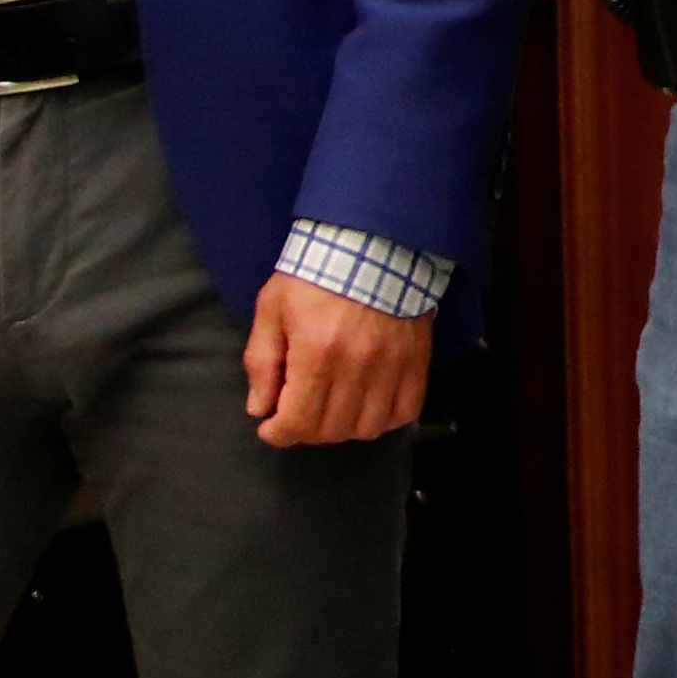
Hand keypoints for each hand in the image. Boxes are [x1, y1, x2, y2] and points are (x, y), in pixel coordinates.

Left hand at [242, 273, 430, 447]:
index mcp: (317, 353)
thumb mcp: (272, 309)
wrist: (373, 242)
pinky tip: (370, 406)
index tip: (270, 426)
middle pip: (332, 429)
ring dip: (345, 429)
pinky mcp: (417, 357)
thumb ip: (261, 361)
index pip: (298, 421)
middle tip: (298, 415)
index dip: (277, 434)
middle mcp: (357, 365)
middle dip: (306, 431)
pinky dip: (387, 418)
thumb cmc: (314, 274)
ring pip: (369, 426)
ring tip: (333, 411)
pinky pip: (407, 408)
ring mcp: (392, 364)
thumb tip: (260, 408)